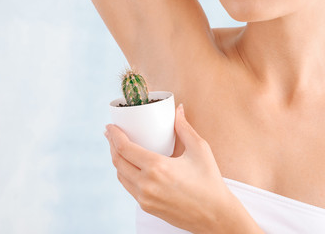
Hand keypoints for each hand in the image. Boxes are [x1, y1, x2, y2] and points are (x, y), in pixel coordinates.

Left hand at [104, 104, 234, 232]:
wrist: (215, 215)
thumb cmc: (209, 182)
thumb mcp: (200, 150)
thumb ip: (184, 128)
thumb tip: (178, 110)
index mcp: (157, 167)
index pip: (125, 148)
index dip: (114, 135)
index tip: (110, 126)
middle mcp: (146, 184)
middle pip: (118, 161)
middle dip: (111, 145)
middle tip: (110, 134)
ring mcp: (144, 198)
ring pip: (121, 175)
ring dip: (116, 160)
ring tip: (118, 148)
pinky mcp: (147, 207)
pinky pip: (129, 187)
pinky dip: (125, 174)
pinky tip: (130, 166)